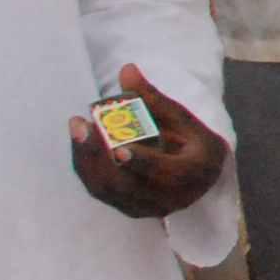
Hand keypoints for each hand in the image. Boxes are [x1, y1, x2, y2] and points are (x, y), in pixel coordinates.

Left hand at [68, 64, 228, 219]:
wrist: (200, 176)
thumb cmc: (193, 142)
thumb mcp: (182, 118)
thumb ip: (153, 99)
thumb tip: (126, 70)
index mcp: (194, 174)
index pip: (165, 173)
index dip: (141, 163)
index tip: (119, 149)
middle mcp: (169, 199)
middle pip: (126, 184)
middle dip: (98, 156)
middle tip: (82, 126)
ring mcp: (146, 208)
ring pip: (108, 189)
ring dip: (87, 159)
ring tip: (78, 128)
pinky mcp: (128, 209)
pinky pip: (100, 190)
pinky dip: (86, 166)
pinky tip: (80, 142)